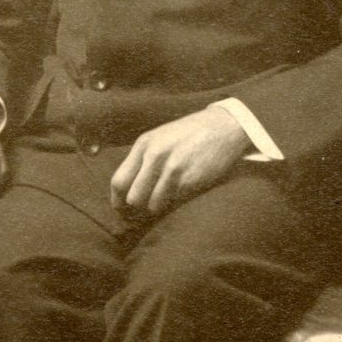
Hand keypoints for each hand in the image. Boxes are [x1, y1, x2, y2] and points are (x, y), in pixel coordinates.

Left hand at [110, 105, 252, 219]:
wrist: (224, 126)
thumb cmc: (191, 135)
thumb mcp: (161, 138)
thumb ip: (144, 159)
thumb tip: (127, 190)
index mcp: (144, 144)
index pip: (118, 181)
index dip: (118, 202)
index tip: (123, 212)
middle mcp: (154, 155)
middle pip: (132, 197)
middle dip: (137, 210)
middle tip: (143, 215)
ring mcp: (171, 167)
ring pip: (151, 205)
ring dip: (158, 208)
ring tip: (167, 201)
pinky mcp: (189, 179)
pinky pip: (173, 202)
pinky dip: (175, 204)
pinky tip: (182, 194)